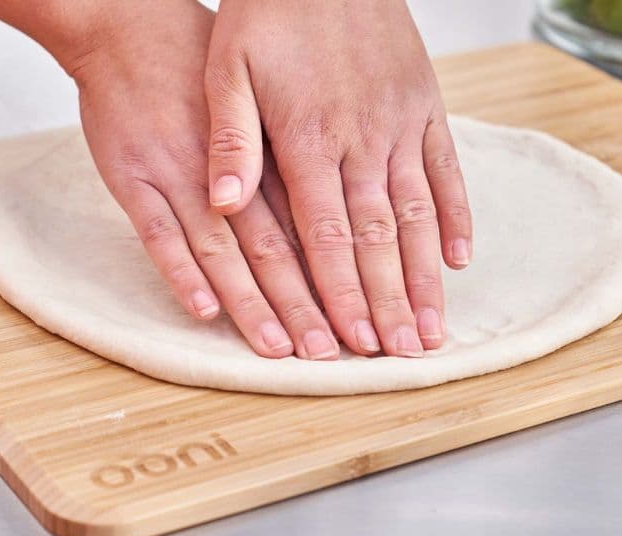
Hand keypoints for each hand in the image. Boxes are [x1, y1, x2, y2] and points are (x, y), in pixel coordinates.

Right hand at [49, 1, 341, 359]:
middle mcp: (228, 173)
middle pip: (274, 250)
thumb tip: (319, 212)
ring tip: (280, 347)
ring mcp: (178, 177)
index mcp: (263, 156)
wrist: (129, 28)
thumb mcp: (254, 103)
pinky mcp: (133, 179)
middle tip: (331, 353)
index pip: (307, 228)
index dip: (335, 278)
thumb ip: (279, 160)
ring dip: (254, 302)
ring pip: (224, 250)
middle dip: (305, 305)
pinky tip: (203, 308)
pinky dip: (180, 272)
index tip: (358, 319)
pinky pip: (158, 233)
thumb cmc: (195, 67)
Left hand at [205, 0, 472, 356]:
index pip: (325, 237)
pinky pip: (446, 169)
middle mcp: (361, 141)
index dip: (338, 294)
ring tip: (433, 327)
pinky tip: (459, 257)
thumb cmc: (270, 11)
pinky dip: (456, 215)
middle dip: (386, 302)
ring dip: (424, 276)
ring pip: (417, 215)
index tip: (349, 342)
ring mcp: (400, 124)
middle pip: (376, 239)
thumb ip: (230, 140)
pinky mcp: (424, 105)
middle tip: (397, 355)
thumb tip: (221, 205)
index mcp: (309, 140)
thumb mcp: (227, 67)